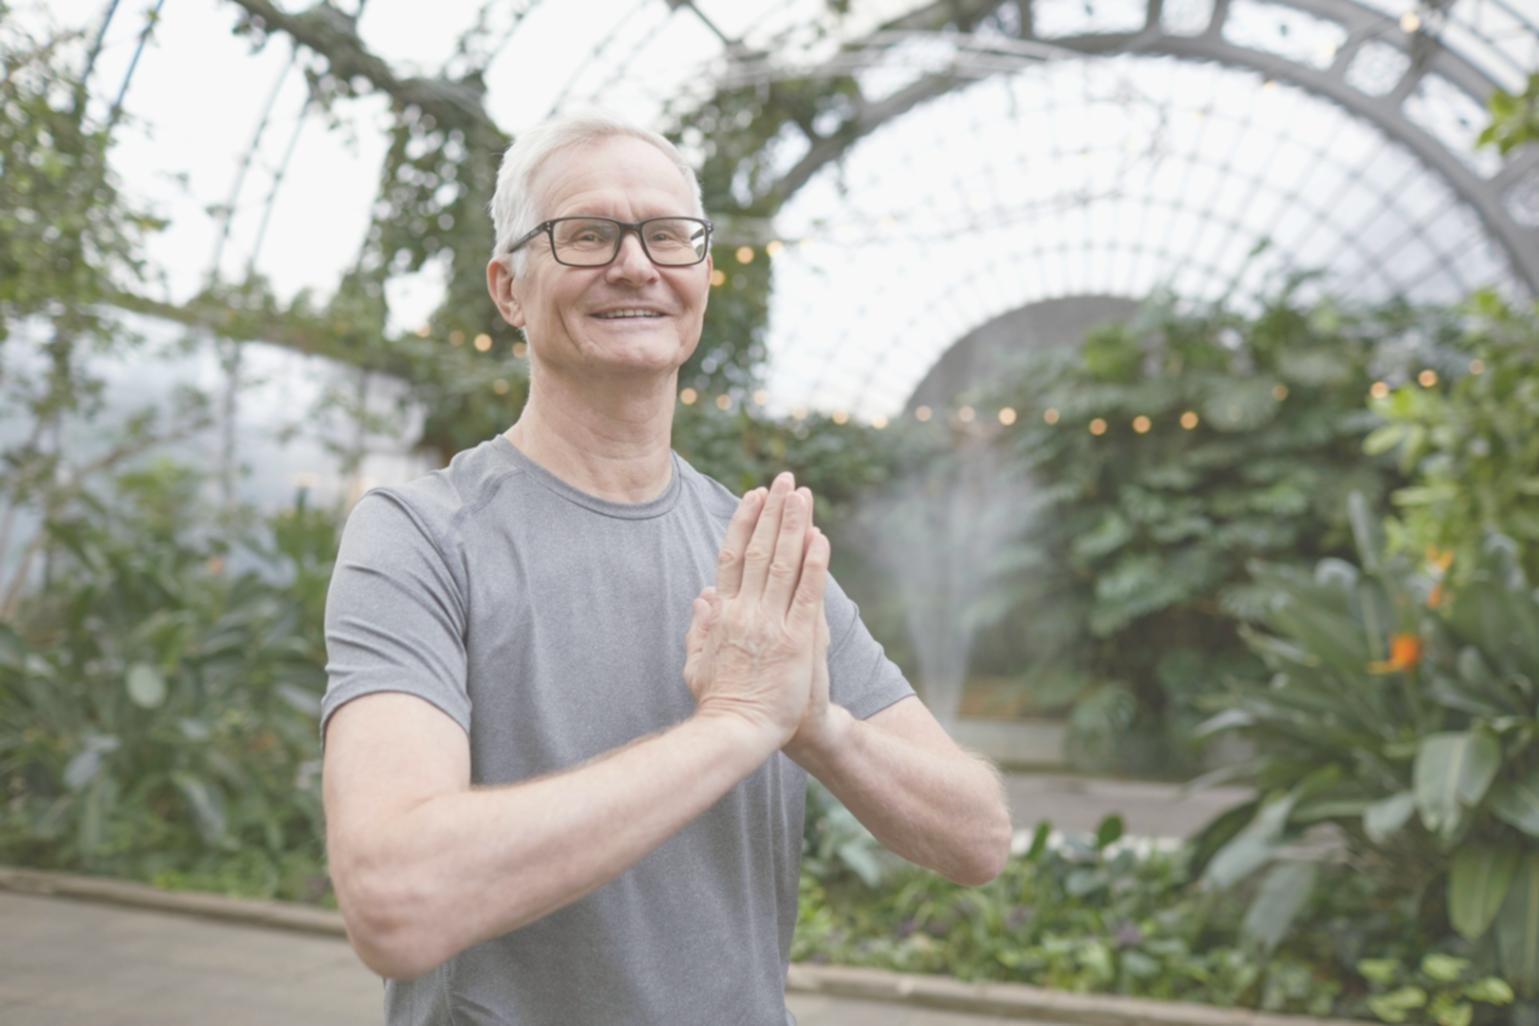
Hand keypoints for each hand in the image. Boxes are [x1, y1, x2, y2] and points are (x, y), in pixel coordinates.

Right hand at [683, 472, 827, 745]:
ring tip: (802, 494)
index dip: (744, 522)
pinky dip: (814, 563)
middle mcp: (745, 611)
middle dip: (773, 511)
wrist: (736, 733)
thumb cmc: (718, 704)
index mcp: (723, 614)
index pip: (731, 556)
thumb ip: (698, 629)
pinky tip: (820, 537)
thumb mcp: (696, 663)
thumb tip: (701, 596)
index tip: (754, 496)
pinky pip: (807, 593)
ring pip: (783, 563)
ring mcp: (771, 623)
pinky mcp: (796, 640)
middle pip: (758, 549)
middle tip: (784, 479)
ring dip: (793, 525)